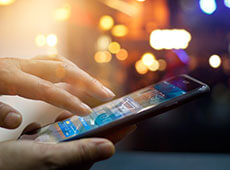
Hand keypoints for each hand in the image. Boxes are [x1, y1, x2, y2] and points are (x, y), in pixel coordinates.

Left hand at [0, 55, 114, 128]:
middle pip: (62, 68)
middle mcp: (20, 65)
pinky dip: (67, 70)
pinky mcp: (23, 64)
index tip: (88, 112)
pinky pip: (52, 62)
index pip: (48, 90)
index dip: (70, 101)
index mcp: (9, 76)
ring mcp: (23, 63)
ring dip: (81, 73)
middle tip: (106, 94)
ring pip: (60, 62)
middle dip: (88, 82)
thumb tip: (18, 121)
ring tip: (96, 87)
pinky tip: (73, 79)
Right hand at [0, 112, 135, 169]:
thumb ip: (80, 152)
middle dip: (85, 125)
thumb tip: (110, 148)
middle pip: (88, 139)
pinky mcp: (41, 154)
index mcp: (75, 165)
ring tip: (51, 123)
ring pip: (68, 137)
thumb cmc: (15, 167)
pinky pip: (50, 139)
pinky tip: (32, 133)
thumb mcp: (50, 157)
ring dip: (62, 127)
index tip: (133, 121)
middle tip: (78, 115)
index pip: (104, 146)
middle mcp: (67, 163)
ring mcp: (53, 158)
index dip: (119, 133)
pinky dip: (44, 132)